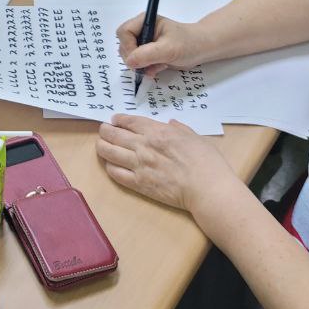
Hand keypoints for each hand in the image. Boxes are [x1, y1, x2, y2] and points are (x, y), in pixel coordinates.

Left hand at [96, 115, 236, 210]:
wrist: (207, 188)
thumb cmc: (207, 161)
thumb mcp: (195, 137)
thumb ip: (180, 129)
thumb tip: (171, 124)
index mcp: (158, 132)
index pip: (130, 122)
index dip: (119, 119)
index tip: (114, 120)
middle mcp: (144, 146)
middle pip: (114, 135)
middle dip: (105, 130)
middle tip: (103, 130)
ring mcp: (139, 165)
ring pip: (109, 153)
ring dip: (102, 146)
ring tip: (101, 145)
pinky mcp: (139, 184)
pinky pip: (116, 174)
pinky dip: (110, 167)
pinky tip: (111, 165)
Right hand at [117, 13, 207, 78]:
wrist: (201, 50)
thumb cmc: (188, 43)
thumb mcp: (168, 49)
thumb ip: (148, 54)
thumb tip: (129, 62)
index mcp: (145, 21)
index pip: (124, 32)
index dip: (128, 46)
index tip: (138, 59)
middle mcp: (142, 30)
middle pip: (124, 45)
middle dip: (135, 58)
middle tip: (149, 65)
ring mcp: (144, 42)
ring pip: (130, 56)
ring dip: (141, 65)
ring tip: (158, 65)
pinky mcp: (148, 53)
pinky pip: (138, 63)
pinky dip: (146, 69)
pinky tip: (159, 68)